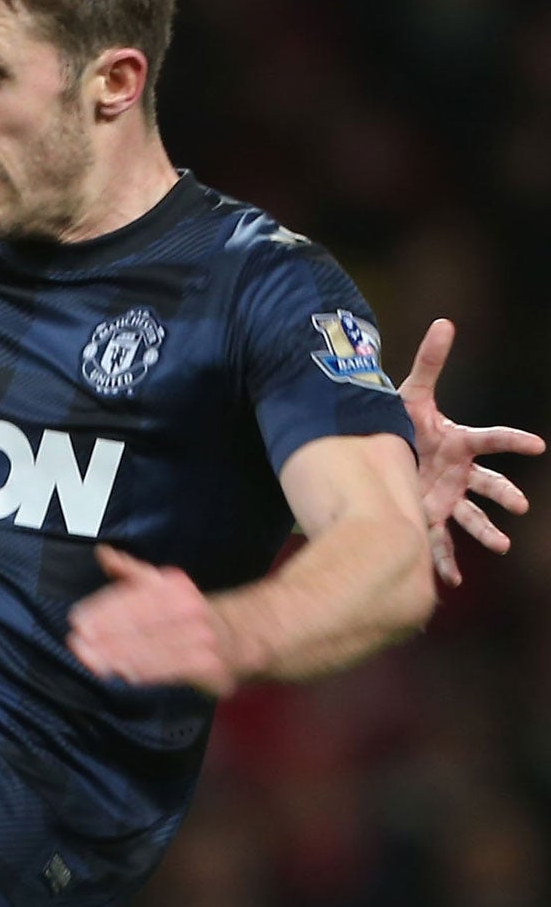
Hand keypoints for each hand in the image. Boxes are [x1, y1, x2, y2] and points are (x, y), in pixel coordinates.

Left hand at [68, 545, 239, 696]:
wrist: (245, 635)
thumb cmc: (191, 612)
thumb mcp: (165, 585)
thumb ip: (130, 571)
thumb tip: (103, 553)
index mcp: (176, 588)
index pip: (134, 599)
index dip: (103, 610)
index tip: (78, 619)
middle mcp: (190, 610)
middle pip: (140, 624)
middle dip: (105, 635)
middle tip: (78, 643)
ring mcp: (202, 638)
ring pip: (153, 647)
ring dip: (119, 655)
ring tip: (93, 660)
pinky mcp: (210, 665)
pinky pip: (173, 669)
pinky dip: (147, 671)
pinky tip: (124, 673)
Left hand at [401, 317, 543, 586]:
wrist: (371, 452)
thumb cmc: (398, 423)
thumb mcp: (410, 393)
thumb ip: (430, 361)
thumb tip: (446, 322)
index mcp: (457, 443)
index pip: (491, 439)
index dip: (514, 440)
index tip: (539, 444)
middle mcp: (456, 473)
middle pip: (487, 484)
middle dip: (505, 495)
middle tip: (522, 506)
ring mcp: (443, 497)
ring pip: (469, 518)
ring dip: (486, 532)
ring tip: (502, 546)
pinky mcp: (425, 516)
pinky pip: (437, 542)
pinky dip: (444, 563)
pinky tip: (447, 583)